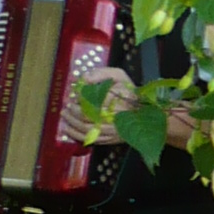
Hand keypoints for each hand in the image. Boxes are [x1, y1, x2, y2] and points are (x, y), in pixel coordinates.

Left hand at [59, 64, 192, 151]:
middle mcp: (116, 116)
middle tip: (67, 105)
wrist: (148, 115)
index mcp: (118, 99)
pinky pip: (91, 139)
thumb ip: (102, 73)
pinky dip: (77, 135)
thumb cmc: (130, 92)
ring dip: (72, 123)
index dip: (80, 97)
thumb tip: (84, 79)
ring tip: (65, 116)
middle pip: (88, 115)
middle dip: (74, 111)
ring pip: (87, 129)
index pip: (93, 99)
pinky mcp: (111, 139)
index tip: (74, 95)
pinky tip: (68, 129)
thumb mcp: (119, 76)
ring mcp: (113, 130)